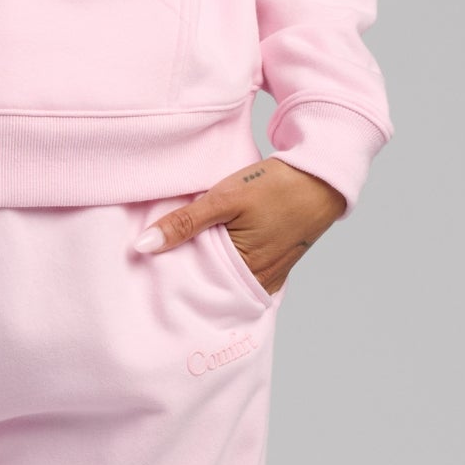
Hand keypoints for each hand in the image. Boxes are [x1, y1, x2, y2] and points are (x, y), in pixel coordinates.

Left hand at [133, 157, 346, 292]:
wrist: (322, 176)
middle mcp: (257, 284)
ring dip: (206, 273)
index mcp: (242, 273)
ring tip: (179, 260)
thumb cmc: (276, 186)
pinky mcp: (276, 267)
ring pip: (226, 282)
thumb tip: (142, 246)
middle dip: (186, 279)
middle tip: (156, 268)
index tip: (146, 271)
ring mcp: (269, 277)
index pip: (194, 287)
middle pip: (210, 288)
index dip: (169, 278)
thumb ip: (184, 222)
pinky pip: (244, 276)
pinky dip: (226, 269)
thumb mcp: (225, 198)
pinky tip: (212, 256)